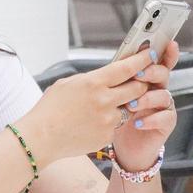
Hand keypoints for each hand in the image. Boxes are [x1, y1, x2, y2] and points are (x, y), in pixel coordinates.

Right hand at [22, 48, 166, 162]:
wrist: (41, 137)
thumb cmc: (50, 109)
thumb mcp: (67, 84)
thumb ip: (90, 79)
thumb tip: (105, 77)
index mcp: (93, 82)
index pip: (127, 67)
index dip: (142, 59)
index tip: (151, 54)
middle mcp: (104, 100)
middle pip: (137, 88)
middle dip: (141, 83)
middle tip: (138, 81)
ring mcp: (108, 120)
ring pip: (127, 108)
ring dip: (121, 106)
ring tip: (100, 108)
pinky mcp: (107, 136)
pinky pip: (115, 126)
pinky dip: (108, 123)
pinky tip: (90, 124)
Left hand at [111, 39, 179, 175]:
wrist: (124, 147)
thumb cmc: (117, 116)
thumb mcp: (114, 95)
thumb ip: (118, 79)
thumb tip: (113, 63)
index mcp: (147, 78)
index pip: (158, 61)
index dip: (165, 52)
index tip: (167, 43)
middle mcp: (158, 89)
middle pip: (163, 74)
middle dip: (152, 72)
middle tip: (139, 74)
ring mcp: (164, 106)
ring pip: (164, 95)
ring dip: (147, 98)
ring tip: (131, 105)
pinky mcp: (166, 124)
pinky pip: (165, 118)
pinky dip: (151, 119)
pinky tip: (138, 123)